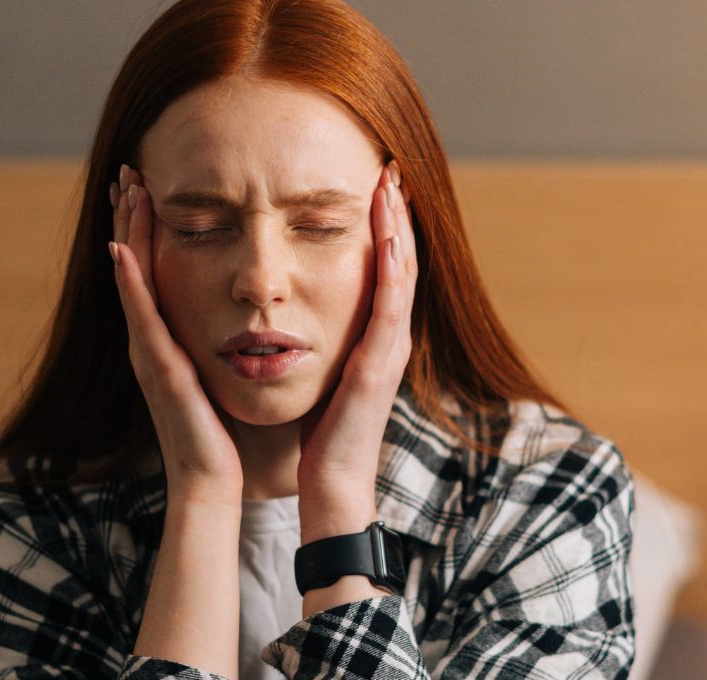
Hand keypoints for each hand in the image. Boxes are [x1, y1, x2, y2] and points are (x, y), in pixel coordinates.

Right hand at [110, 163, 243, 507]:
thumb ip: (225, 343)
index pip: (155, 271)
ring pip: (132, 280)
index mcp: (168, 340)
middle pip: (135, 266)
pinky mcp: (159, 369)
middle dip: (132, 218)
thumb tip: (247, 317)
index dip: (150, 230)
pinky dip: (130, 282)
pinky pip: (142, 317)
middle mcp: (151, 341)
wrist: (215, 481)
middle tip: (130, 172)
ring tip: (127, 190)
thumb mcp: (223, 374)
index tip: (151, 187)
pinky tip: (123, 249)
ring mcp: (149, 353)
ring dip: (128, 233)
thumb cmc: (226, 434)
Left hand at [295, 160, 416, 511]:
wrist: (329, 485)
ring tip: (391, 184)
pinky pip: (391, 305)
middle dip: (396, 212)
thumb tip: (303, 314)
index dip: (384, 225)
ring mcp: (390, 350)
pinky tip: (388, 235)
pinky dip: (393, 267)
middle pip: (402, 260)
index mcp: (375, 338)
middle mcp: (390, 338)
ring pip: (403, 273)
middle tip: (390, 167)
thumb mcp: (323, 375)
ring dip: (398, 226)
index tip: (375, 183)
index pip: (386, 268)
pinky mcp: (379, 365)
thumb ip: (323, 342)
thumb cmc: (319, 436)